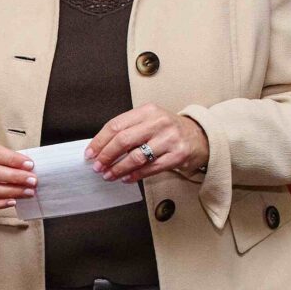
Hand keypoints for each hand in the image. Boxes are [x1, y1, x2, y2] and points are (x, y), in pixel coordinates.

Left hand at [86, 104, 209, 182]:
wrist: (200, 135)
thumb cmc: (169, 129)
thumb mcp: (150, 120)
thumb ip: (129, 129)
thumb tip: (101, 147)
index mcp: (148, 111)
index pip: (116, 125)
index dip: (100, 141)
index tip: (90, 153)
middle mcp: (159, 122)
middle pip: (124, 140)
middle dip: (106, 156)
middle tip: (97, 166)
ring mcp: (169, 139)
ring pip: (136, 156)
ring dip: (118, 168)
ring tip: (108, 175)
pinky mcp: (177, 155)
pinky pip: (151, 168)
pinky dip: (135, 175)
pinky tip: (125, 178)